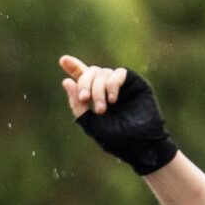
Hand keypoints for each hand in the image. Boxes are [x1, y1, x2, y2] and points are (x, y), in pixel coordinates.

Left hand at [60, 56, 178, 174]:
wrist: (140, 144)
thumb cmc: (116, 139)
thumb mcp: (91, 123)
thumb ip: (78, 105)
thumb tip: (66, 81)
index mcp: (95, 97)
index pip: (83, 78)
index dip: (73, 67)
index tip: (63, 60)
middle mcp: (107, 88)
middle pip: (91, 72)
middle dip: (84, 84)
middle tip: (85, 99)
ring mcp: (120, 85)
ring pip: (103, 73)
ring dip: (98, 89)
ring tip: (103, 108)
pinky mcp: (134, 83)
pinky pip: (118, 73)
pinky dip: (112, 85)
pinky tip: (113, 99)